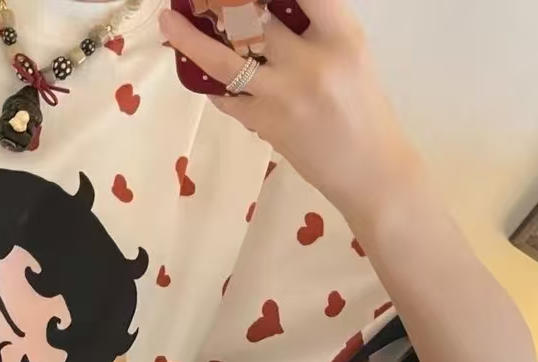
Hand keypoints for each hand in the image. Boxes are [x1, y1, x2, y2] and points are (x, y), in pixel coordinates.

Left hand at [160, 0, 424, 227]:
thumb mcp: (350, 54)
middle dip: (220, 3)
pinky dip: (209, 81)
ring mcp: (283, 95)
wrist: (368, 169)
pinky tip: (197, 69)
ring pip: (224, 59)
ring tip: (169, 21)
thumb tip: (265, 8)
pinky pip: (225, 97)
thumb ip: (315, 27)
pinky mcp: (265, 124)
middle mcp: (311, 61)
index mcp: (342, 35)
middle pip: (254, 16)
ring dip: (190, 39)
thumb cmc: (361, 108)